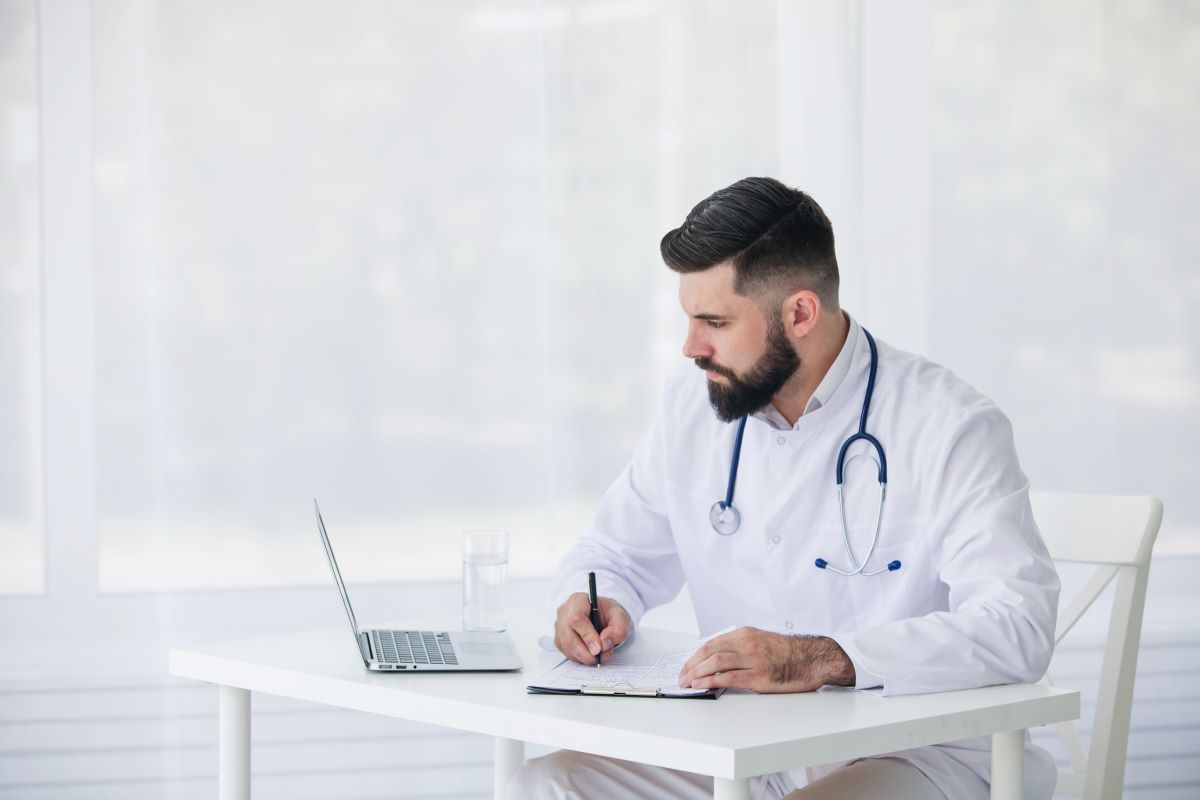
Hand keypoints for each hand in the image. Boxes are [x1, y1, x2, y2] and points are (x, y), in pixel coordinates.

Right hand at [554, 593, 630, 664]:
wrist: (602, 617)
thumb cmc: (609, 614)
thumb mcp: (621, 618)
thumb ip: (617, 630)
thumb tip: (604, 644)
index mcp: (578, 600)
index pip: (576, 618)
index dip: (587, 635)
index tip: (598, 648)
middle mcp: (564, 612)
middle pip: (569, 636)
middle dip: (586, 652)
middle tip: (600, 657)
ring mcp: (559, 626)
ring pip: (567, 647)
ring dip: (585, 657)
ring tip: (601, 655)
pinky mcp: (559, 639)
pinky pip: (567, 653)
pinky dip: (580, 658)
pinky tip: (591, 653)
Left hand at [677, 626, 855, 692]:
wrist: (813, 658)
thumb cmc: (788, 654)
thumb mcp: (761, 643)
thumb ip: (740, 649)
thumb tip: (717, 662)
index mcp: (744, 634)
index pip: (711, 643)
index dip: (694, 656)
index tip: (685, 666)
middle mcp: (746, 643)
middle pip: (709, 651)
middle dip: (691, 665)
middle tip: (681, 676)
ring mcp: (753, 658)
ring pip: (715, 662)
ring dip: (696, 673)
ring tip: (687, 682)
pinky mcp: (759, 675)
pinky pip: (729, 677)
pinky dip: (711, 681)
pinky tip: (701, 685)